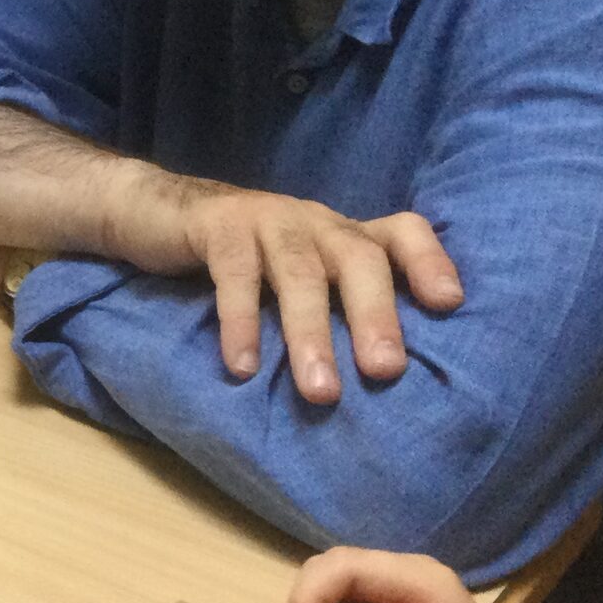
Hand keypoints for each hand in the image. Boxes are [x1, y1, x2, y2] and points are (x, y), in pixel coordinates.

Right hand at [101, 170, 465, 402]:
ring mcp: (266, 219)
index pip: (402, 232)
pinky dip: (241, 321)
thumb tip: (381, 381)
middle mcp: (314, 222)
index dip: (428, 262)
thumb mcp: (296, 277)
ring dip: (312, 332)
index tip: (449, 305)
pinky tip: (241, 367)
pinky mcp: (216, 226)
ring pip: (299, 272)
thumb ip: (333, 308)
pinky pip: (235, 274)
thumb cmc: (241, 259)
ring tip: (322, 392)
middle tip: (385, 371)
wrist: (154, 211)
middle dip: (375, 314)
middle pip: (358, 257)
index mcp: (341, 234)